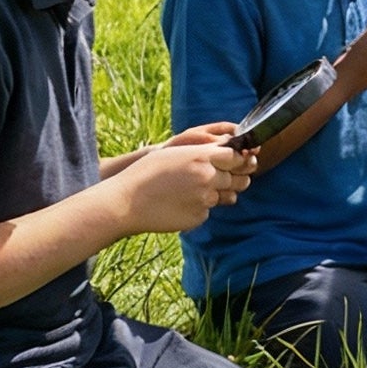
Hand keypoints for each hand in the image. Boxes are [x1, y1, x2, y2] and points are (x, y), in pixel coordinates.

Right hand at [114, 138, 256, 233]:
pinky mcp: (199, 216)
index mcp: (201, 156)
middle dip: (238, 178)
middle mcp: (207, 177)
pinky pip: (210, 210)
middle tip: (229, 178)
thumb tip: (228, 152)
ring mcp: (205, 199)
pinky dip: (201, 207)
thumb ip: (203, 152)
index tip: (239, 162)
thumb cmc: (146, 173)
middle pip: (240, 178)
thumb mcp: (175, 153)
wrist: (126, 203)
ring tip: (196, 191)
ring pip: (228, 196)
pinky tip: (181, 204)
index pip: (237, 156)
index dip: (240, 160)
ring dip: (220, 193)